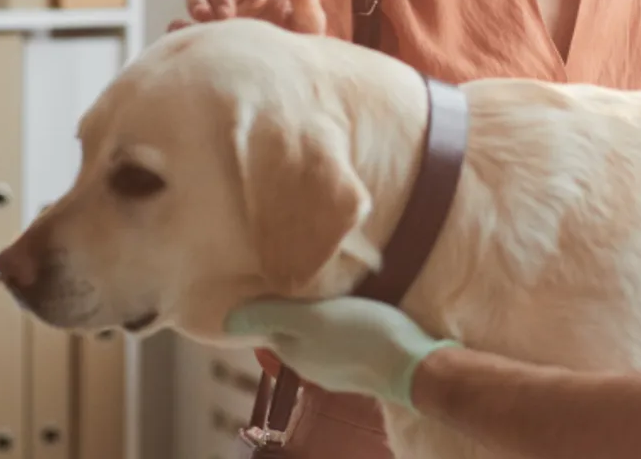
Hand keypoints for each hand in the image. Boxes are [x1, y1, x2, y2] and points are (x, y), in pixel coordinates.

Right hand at [167, 0, 325, 34]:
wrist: (285, 75)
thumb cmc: (298, 43)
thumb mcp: (309, 27)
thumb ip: (307, 6)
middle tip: (227, 16)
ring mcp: (217, 15)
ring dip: (198, 6)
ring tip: (204, 21)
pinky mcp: (203, 35)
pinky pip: (183, 26)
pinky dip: (180, 28)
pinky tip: (184, 38)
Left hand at [225, 297, 457, 407]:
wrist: (413, 364)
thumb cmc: (360, 335)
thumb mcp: (312, 318)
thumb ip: (272, 316)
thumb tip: (227, 320)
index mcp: (293, 354)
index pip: (268, 326)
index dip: (267, 301)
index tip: (270, 275)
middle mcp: (311, 366)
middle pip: (292, 331)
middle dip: (291, 306)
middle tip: (297, 272)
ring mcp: (338, 368)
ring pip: (317, 335)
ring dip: (317, 313)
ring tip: (324, 284)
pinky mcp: (363, 363)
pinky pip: (341, 339)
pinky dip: (339, 322)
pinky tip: (352, 305)